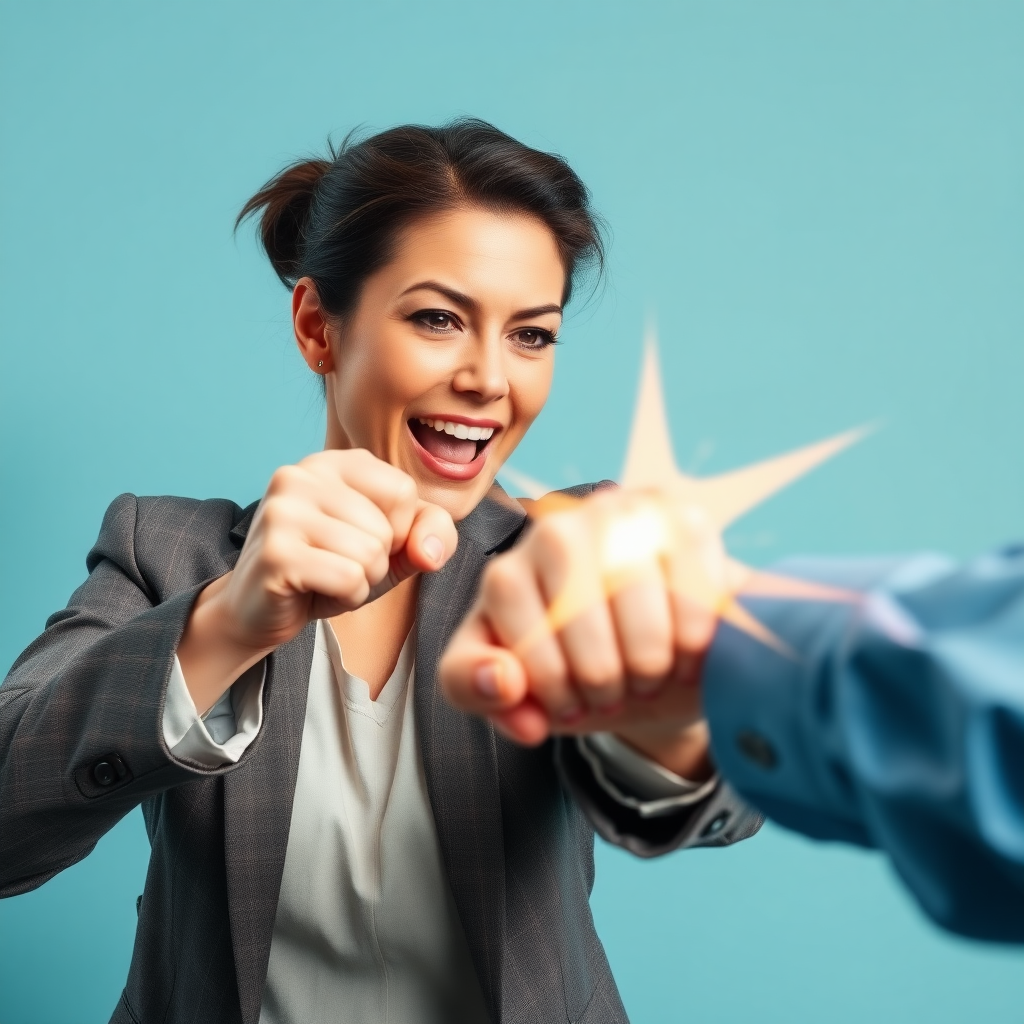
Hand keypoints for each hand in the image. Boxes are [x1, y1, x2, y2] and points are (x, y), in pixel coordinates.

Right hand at [179, 448, 456, 712]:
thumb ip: (431, 535)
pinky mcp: (276, 551)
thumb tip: (431, 551)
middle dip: (376, 561)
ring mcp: (283, 510)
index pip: (403, 490)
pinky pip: (350, 578)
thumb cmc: (331, 570)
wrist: (261, 610)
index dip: (398, 530)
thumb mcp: (393, 547)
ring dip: (361, 581)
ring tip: (326, 576)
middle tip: (336, 564)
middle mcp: (302, 474)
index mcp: (333, 462)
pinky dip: (346, 596)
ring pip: (370, 554)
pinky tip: (314, 590)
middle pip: (387, 527)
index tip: (361, 538)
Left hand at [439, 488, 720, 771]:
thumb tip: (503, 680)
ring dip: (649, 664)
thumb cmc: (572, 670)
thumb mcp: (511, 687)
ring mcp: (623, 517)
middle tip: (612, 695)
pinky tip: (687, 656)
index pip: (514, 626)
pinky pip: (693, 592)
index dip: (547, 679)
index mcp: (507, 573)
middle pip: (576, 613)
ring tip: (647, 677)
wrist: (646, 661)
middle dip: (600, 679)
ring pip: (635, 601)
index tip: (567, 704)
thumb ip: (475, 686)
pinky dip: (695, 643)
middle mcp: (560, 528)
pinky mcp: (685, 522)